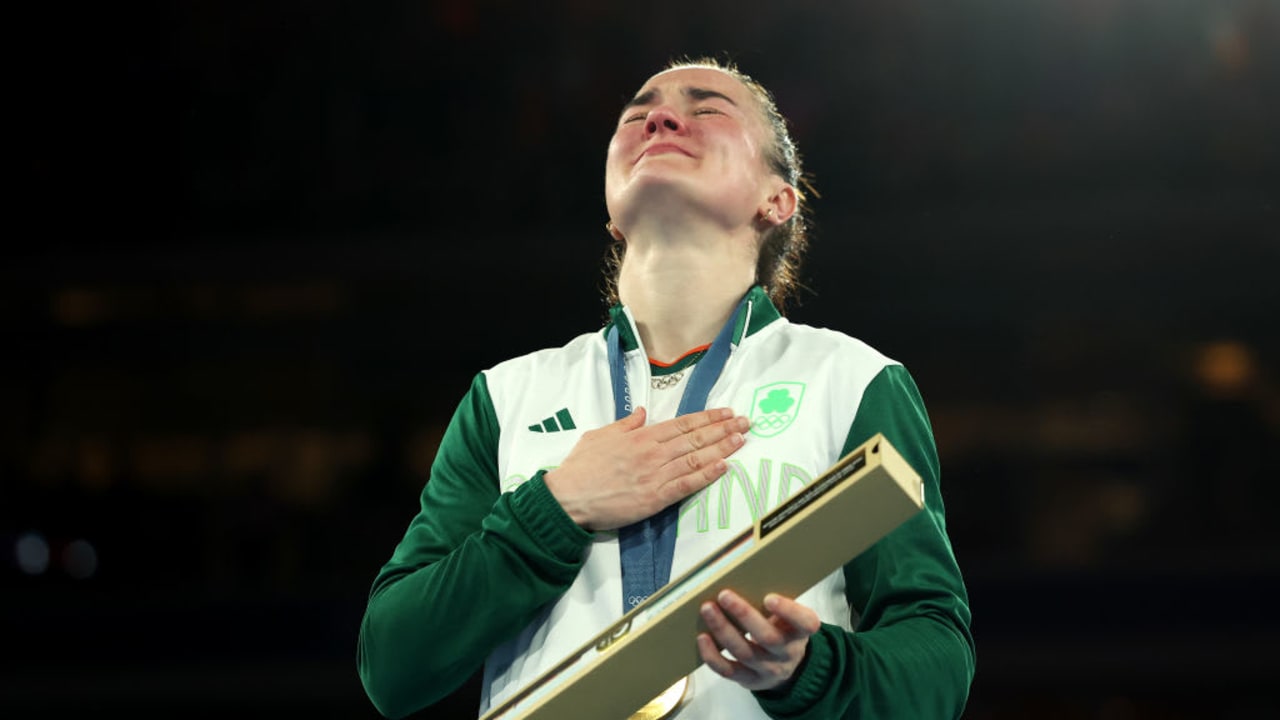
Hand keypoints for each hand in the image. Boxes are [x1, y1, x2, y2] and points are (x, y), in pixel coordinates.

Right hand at [543, 406, 749, 530]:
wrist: (568, 498)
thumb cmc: (580, 468)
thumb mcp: (599, 435)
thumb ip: (624, 424)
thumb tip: (642, 413)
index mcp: (640, 437)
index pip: (682, 424)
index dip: (707, 418)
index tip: (726, 413)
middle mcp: (652, 453)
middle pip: (695, 439)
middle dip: (723, 429)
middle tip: (746, 423)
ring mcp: (655, 475)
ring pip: (696, 459)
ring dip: (721, 448)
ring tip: (741, 440)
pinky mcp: (655, 498)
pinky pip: (686, 485)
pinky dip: (706, 476)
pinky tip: (723, 467)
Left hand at [697, 590, 820, 691]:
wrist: (786, 666)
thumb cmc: (782, 630)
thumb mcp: (789, 615)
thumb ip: (775, 601)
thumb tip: (740, 572)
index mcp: (801, 631)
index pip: (804, 623)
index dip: (788, 611)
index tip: (769, 598)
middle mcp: (787, 653)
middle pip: (768, 638)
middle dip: (744, 615)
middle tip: (724, 595)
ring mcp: (768, 669)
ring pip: (744, 653)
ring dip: (723, 630)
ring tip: (708, 609)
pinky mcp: (749, 680)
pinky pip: (729, 671)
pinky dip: (713, 656)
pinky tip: (703, 637)